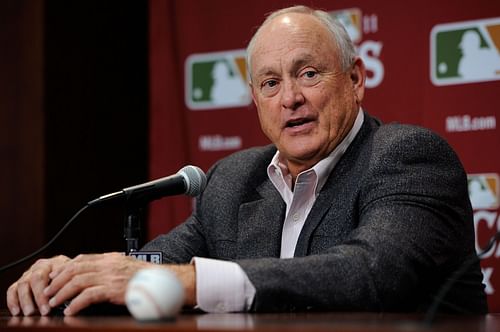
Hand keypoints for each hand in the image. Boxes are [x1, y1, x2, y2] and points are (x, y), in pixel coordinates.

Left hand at [7, 252, 196, 315]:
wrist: (163, 283)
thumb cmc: (145, 279)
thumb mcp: (125, 268)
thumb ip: (110, 269)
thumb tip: (93, 276)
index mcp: (110, 258)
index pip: (81, 259)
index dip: (65, 268)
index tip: (54, 278)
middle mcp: (108, 264)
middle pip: (75, 269)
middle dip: (58, 281)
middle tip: (48, 292)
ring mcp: (110, 276)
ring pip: (78, 281)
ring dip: (62, 293)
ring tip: (54, 303)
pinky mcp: (113, 289)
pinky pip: (88, 295)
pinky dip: (76, 304)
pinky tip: (71, 311)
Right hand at [7, 255, 69, 315]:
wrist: (67, 271)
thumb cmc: (72, 276)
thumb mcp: (75, 276)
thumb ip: (71, 283)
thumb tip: (70, 296)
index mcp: (55, 262)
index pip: (51, 274)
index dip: (51, 290)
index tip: (52, 304)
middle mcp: (40, 266)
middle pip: (36, 279)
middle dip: (39, 296)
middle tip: (43, 310)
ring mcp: (29, 273)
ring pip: (23, 284)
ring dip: (25, 300)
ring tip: (29, 312)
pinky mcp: (20, 282)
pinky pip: (12, 290)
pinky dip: (12, 300)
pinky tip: (16, 311)